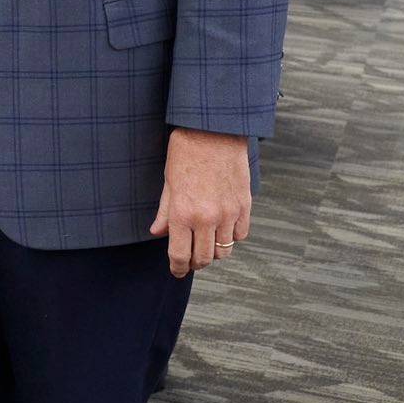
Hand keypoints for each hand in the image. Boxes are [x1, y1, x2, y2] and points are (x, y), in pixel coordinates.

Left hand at [149, 128, 252, 276]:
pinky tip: (222, 229)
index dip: (177, 268)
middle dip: (195, 263)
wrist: (214, 131)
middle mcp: (207, 218)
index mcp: (183, 213)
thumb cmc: (185, 152)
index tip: (176, 271)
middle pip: (204, 259)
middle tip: (189, 260)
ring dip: (214, 251)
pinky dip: (231, 237)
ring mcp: (229, 213)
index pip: (180, 255)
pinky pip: (240, 235)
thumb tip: (157, 233)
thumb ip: (165, 212)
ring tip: (205, 242)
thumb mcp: (168, 182)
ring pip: (224, 251)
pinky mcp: (245, 206)